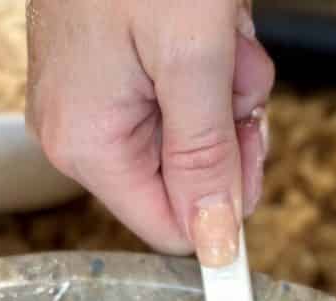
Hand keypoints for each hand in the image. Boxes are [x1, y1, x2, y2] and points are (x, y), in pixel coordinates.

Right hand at [26, 0, 274, 265]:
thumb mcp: (193, 57)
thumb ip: (206, 157)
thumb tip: (213, 243)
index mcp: (87, 142)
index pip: (168, 226)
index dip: (223, 207)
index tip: (258, 159)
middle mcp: (77, 131)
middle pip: (179, 180)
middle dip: (225, 130)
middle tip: (238, 72)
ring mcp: (88, 99)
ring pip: (183, 136)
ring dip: (222, 90)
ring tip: (220, 30)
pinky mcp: (104, 70)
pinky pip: (172, 96)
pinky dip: (204, 64)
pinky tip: (207, 22)